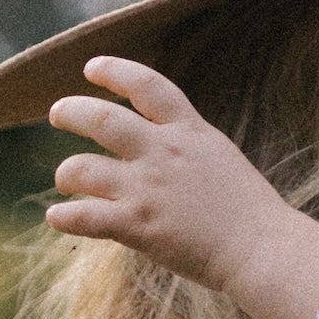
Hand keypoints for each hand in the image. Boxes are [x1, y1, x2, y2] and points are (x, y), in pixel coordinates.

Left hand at [46, 55, 318, 318]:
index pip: (145, 85)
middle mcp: (162, 152)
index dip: (114, 71)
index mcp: (189, 132)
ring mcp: (147, 188)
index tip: (92, 68)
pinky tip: (56, 217)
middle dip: (71, 112)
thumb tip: (163, 149)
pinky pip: (85, 217)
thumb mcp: (222, 160)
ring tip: (65, 179)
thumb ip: (189, 149)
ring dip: (66, 173)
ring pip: (82, 168)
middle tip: (58, 115)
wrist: (263, 250)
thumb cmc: (253, 215)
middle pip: (101, 118)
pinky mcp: (137, 225)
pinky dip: (64, 216)